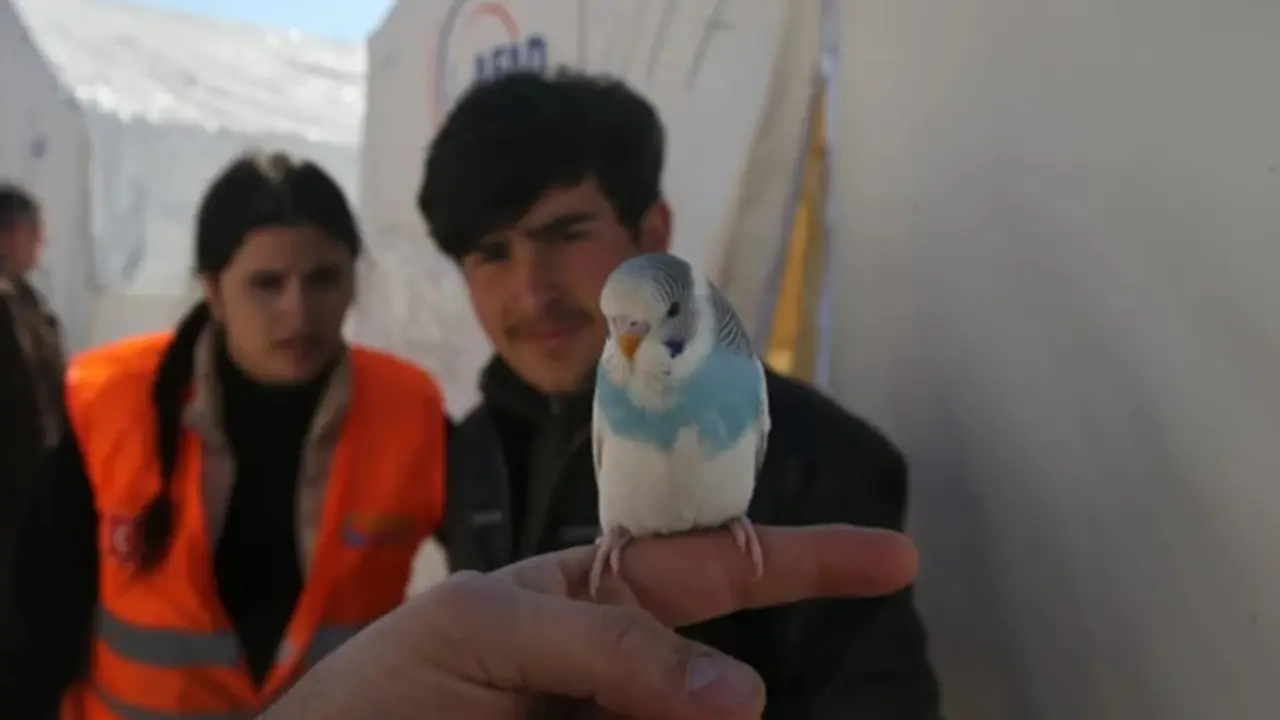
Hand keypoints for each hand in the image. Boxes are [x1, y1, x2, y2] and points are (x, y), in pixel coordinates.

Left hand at [262, 524, 917, 719]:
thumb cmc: (385, 689)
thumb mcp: (481, 635)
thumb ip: (605, 644)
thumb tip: (741, 691)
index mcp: (596, 600)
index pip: (719, 565)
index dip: (808, 556)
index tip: (898, 557)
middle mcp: (621, 672)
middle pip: (720, 685)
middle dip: (724, 709)